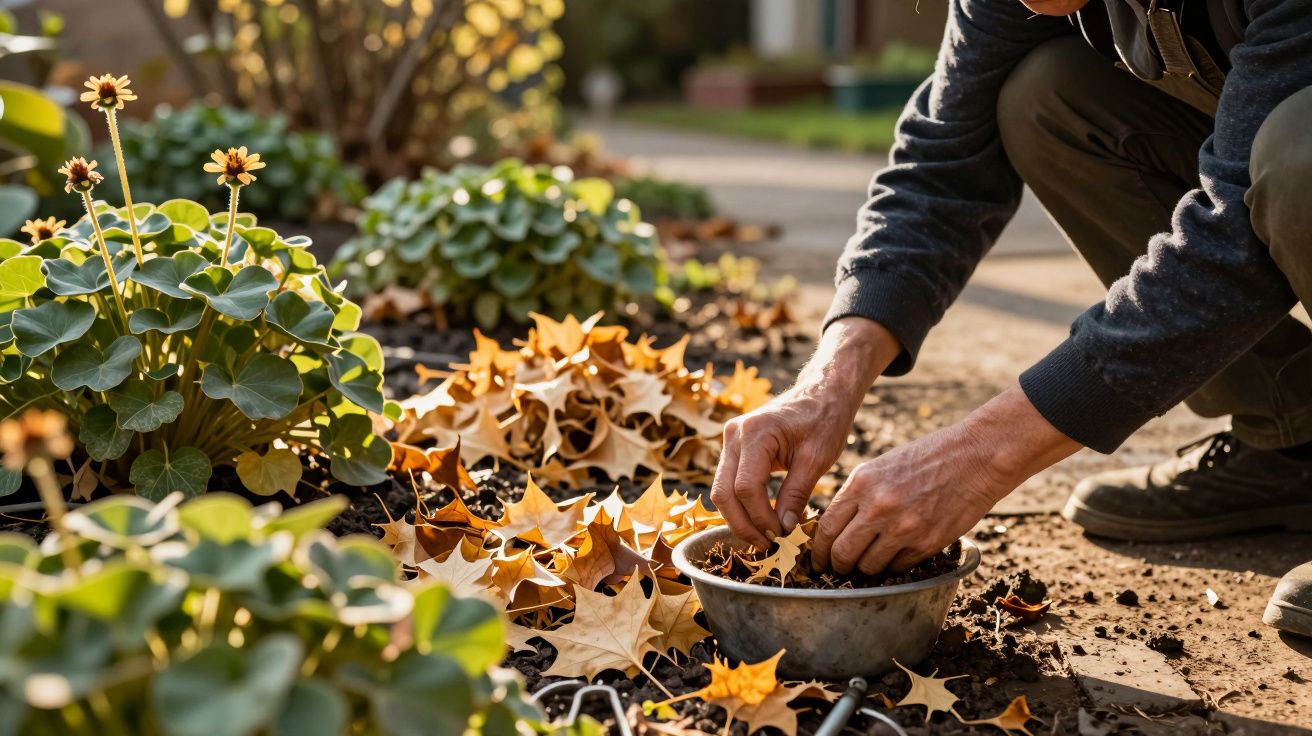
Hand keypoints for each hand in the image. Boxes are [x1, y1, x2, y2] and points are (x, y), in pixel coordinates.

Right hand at [711, 318, 901, 547]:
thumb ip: (795, 495)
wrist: (822, 394)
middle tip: (767, 546)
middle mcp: (734, 434)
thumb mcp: (816, 460)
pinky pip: (728, 482)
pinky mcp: (734, 447)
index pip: (746, 488)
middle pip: (723, 492)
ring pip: (721, 490)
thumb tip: (782, 530)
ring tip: (764, 538)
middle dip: (743, 524)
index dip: (760, 518)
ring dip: (739, 518)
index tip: (781, 536)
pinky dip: (741, 505)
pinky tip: (760, 521)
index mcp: (755, 432)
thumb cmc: (824, 420)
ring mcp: (730, 439)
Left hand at [811, 385, 1081, 573]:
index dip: (818, 550)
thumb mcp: (881, 468)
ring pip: (869, 566)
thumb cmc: (927, 459)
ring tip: (868, 565)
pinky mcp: (927, 542)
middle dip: (836, 567)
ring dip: (866, 570)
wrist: (975, 457)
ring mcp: (903, 527)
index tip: (818, 560)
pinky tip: (896, 557)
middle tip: (838, 570)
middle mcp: (878, 506)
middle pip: (842, 553)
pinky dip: (893, 567)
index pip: (826, 527)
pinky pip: (898, 567)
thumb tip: (834, 529)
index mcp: (861, 483)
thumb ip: (857, 497)